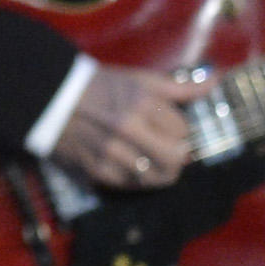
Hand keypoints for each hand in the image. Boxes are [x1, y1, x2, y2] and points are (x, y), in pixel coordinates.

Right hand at [51, 66, 209, 189]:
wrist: (48, 98)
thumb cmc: (98, 86)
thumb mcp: (138, 80)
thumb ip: (179, 87)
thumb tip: (216, 81)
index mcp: (141, 103)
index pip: (182, 130)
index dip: (178, 129)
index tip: (168, 126)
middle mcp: (128, 129)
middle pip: (176, 159)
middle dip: (178, 157)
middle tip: (170, 150)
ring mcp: (112, 152)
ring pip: (156, 177)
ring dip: (159, 171)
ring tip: (150, 160)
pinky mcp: (97, 170)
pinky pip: (131, 185)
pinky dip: (136, 179)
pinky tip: (130, 165)